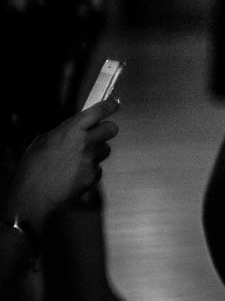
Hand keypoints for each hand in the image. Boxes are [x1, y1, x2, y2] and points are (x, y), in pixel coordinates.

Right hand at [6, 99, 120, 226]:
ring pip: (105, 149)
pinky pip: (98, 167)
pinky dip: (90, 169)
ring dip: (96, 151)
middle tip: (97, 133)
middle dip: (106, 129)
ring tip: (76, 159)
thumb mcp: (43, 141)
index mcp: (71, 130)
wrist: (33, 195)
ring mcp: (91, 160)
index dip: (109, 106)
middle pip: (111, 128)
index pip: (98, 111)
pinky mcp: (94, 175)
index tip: (114, 104)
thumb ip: (63, 131)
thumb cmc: (33, 168)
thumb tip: (75, 127)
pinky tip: (74, 173)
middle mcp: (85, 143)